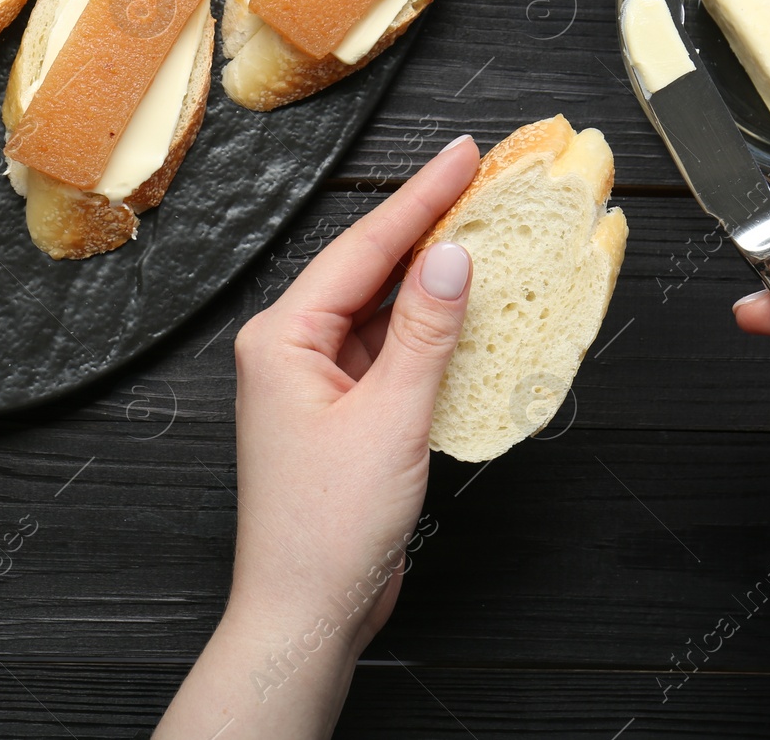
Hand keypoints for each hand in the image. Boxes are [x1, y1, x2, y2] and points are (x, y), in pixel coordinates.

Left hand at [156, 135, 478, 738]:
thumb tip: (452, 259)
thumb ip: (424, 334)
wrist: (305, 613)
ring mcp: (316, 382)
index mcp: (283, 338)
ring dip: (433, 280)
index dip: (420, 198)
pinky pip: (389, 352)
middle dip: (428, 226)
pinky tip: (468, 312)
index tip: (463, 155)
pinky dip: (429, 332)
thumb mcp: (389, 420)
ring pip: (382, 310)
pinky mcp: (343, 412)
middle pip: (370, 270)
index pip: (363, 249)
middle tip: (482, 178)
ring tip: (487, 230)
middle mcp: (292, 350)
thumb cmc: (326, 531)